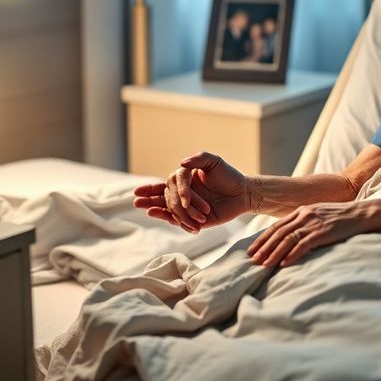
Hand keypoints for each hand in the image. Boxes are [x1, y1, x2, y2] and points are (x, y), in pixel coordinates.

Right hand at [133, 151, 250, 232]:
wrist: (244, 194)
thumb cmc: (229, 175)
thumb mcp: (215, 162)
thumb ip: (199, 158)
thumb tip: (182, 163)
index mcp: (186, 180)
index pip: (173, 182)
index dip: (176, 189)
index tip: (185, 196)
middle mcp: (185, 193)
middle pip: (166, 196)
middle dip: (151, 199)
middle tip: (136, 201)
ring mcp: (190, 207)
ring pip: (172, 210)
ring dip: (169, 211)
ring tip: (150, 211)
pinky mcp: (197, 220)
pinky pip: (181, 222)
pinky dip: (177, 221)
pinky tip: (168, 219)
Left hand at [247, 201, 370, 266]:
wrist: (362, 213)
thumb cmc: (342, 217)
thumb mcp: (319, 215)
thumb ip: (305, 223)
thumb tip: (292, 237)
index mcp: (301, 211)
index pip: (277, 226)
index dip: (263, 238)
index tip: (252, 249)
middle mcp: (304, 215)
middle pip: (278, 233)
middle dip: (263, 247)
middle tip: (252, 260)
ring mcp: (313, 223)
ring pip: (287, 239)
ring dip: (273, 253)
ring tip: (263, 264)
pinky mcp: (323, 232)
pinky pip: (303, 244)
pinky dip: (292, 254)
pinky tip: (284, 263)